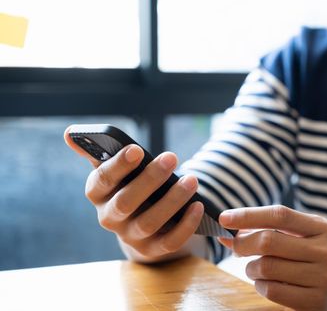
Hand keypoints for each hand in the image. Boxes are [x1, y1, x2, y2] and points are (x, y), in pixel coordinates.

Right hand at [64, 127, 203, 261]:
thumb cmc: (130, 185)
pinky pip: (169, 241)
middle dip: (150, 179)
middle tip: (171, 157)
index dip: (118, 165)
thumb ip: (99, 152)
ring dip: (172, 200)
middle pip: (126, 201)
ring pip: (149, 222)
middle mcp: (109, 218)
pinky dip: (185, 225)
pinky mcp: (152, 250)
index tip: (136, 149)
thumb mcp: (116, 170)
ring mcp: (130, 237)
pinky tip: (198, 205)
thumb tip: (70, 133)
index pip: (102, 180)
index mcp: (98, 194)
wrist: (142, 223)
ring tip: (191, 180)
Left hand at [217, 205, 326, 310]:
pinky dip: (260, 285)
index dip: (248, 215)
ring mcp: (321, 278)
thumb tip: (229, 232)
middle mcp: (325, 251)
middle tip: (235, 247)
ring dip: (251, 267)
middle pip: (268, 241)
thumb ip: (275, 230)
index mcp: (323, 228)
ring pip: (266, 267)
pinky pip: (272, 290)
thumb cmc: (320, 260)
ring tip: (256, 267)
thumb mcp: (309, 237)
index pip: (280, 214)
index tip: (224, 217)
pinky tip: (265, 282)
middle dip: (243, 243)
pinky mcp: (314, 302)